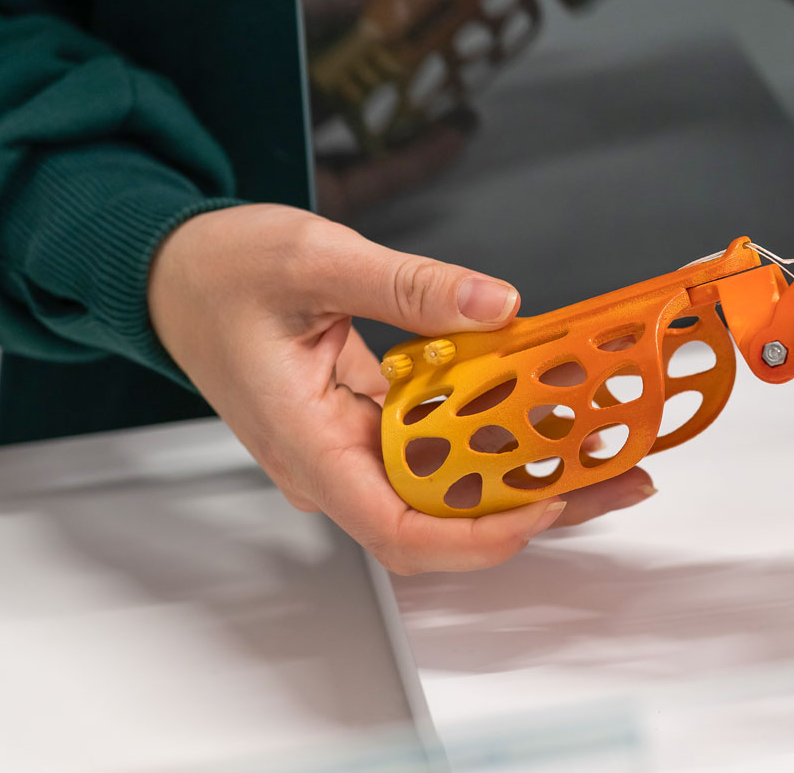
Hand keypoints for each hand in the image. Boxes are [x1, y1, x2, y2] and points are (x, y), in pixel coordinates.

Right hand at [147, 203, 656, 573]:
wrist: (176, 273)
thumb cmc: (219, 274)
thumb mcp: (317, 260)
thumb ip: (410, 286)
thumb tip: (494, 305)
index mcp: (307, 444)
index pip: (399, 529)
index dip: (481, 534)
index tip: (547, 504)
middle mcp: (333, 463)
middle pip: (443, 520)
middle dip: (535, 508)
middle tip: (617, 479)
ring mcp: (351, 449)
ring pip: (449, 487)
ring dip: (526, 474)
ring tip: (604, 452)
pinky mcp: (367, 425)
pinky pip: (440, 446)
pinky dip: (495, 433)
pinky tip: (549, 413)